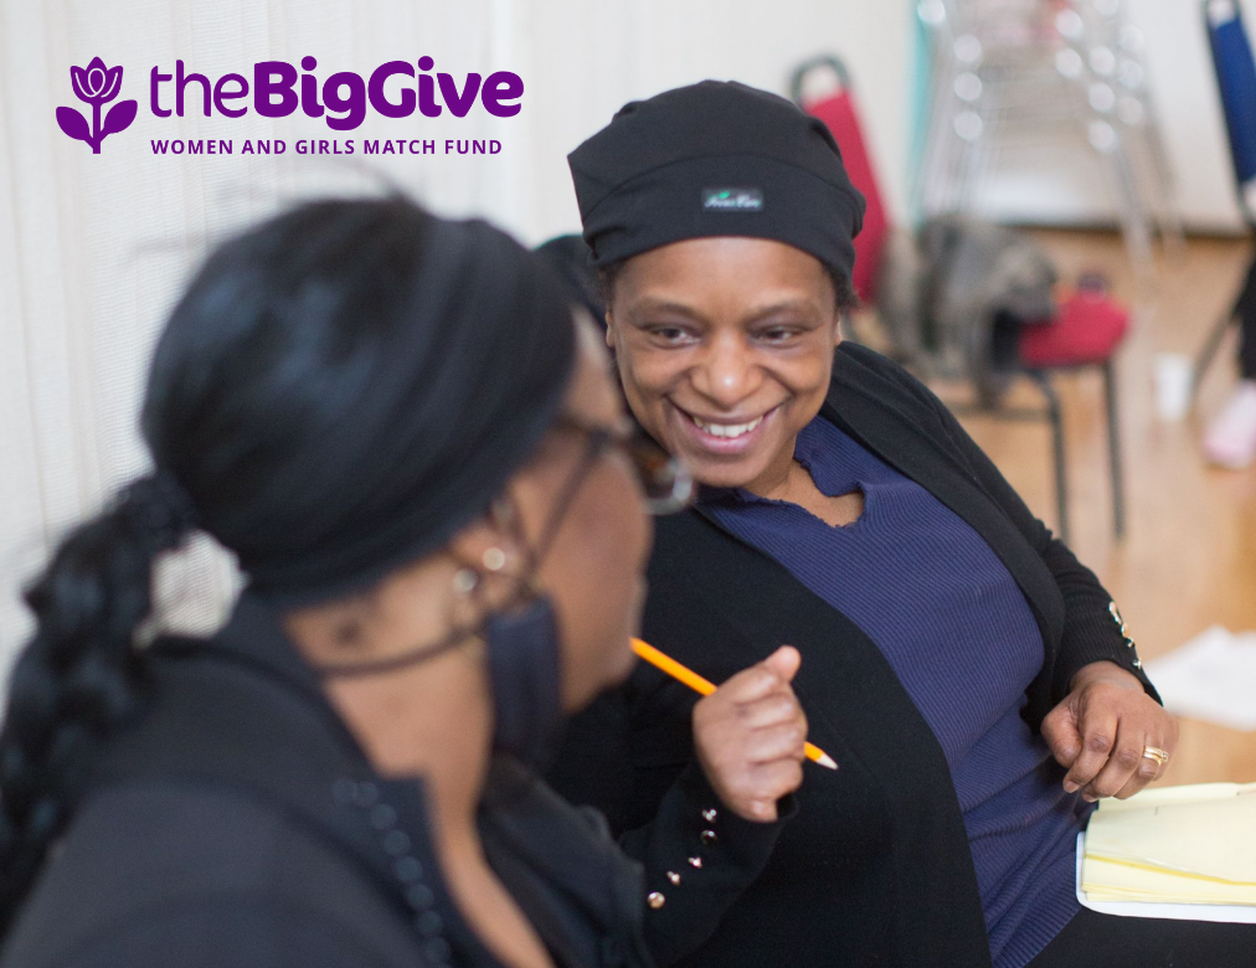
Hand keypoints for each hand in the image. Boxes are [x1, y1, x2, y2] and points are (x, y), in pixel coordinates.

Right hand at [691, 646, 806, 821]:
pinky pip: (792, 772)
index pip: (768, 677)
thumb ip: (768, 676)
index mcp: (715, 704)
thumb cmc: (738, 743)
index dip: (779, 693)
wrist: (719, 799)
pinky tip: (770, 780)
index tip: (766, 710)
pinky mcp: (745, 791)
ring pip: (794, 739)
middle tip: (773, 740)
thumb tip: (791, 653)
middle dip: (791, 724)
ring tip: (772, 759)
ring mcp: (729, 761)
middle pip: (787, 707)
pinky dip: (789, 778)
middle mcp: (717, 729)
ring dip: (792, 752)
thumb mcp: (746, 705)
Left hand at [1041, 660, 1178, 801]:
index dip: (1085, 770)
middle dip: (1105, 785)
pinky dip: (1137, 783)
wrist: (1115, 689)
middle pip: (1126, 759)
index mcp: (1104, 699)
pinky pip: (1157, 771)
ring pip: (1146, 769)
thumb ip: (1060, 743)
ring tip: (1103, 790)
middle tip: (1089, 793)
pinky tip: (1120, 779)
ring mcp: (1158, 721)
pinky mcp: (1171, 734)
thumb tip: (1075, 766)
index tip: (1071, 784)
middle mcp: (1136, 708)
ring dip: (1122, 789)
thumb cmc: (1084, 709)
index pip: (1099, 742)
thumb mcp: (1059, 719)